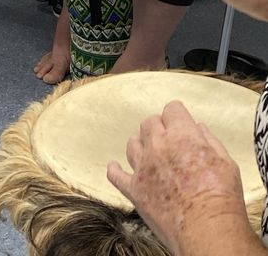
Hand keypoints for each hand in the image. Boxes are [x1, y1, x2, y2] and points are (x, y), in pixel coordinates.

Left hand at [107, 101, 248, 254]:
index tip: (180, 121)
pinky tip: (114, 167)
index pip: (171, 109)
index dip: (177, 115)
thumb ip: (209, 139)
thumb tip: (198, 128)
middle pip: (149, 123)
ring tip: (146, 148)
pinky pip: (116, 176)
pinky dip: (115, 170)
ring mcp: (143, 168)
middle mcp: (158, 146)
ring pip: (132, 143)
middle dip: (159, 126)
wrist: (206, 230)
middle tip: (167, 137)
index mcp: (181, 135)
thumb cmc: (220, 199)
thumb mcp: (226, 161)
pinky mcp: (134, 190)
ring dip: (139, 142)